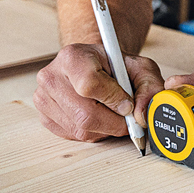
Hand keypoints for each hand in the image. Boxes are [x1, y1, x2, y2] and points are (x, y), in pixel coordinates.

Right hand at [34, 43, 164, 141]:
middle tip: (127, 118)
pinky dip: (93, 132)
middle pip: (85, 114)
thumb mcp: (140, 68)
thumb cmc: (115, 66)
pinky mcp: (44, 116)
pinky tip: (98, 117)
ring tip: (112, 113)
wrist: (94, 66)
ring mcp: (44, 98)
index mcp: (72, 57)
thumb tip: (140, 116)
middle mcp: (51, 76)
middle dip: (114, 122)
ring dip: (105, 129)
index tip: (127, 102)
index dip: (113, 99)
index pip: (89, 85)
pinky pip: (73, 136)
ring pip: (80, 129)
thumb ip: (149, 88)